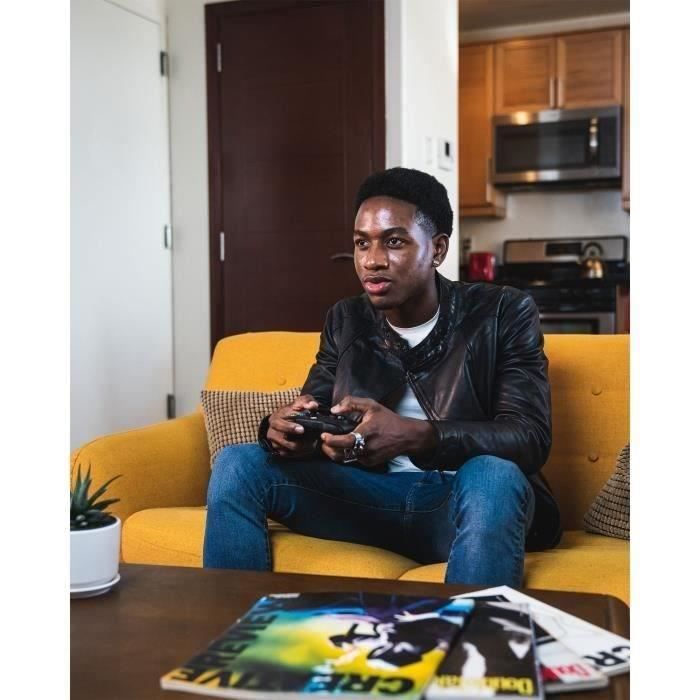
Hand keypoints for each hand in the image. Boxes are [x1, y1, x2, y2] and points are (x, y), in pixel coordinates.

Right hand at [266, 394, 318, 456]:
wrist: (285, 419)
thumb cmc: (293, 410)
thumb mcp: (300, 402)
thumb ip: (307, 401)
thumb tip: (312, 405)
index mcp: (276, 418)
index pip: (280, 424)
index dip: (290, 427)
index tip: (302, 429)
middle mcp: (272, 430)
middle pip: (281, 439)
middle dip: (295, 441)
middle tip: (309, 441)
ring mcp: (274, 441)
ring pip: (286, 448)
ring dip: (300, 448)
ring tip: (312, 445)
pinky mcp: (278, 449)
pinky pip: (288, 454)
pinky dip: (298, 453)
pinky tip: (307, 449)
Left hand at [319, 396, 436, 467]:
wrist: (406, 436)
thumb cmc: (388, 420)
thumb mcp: (371, 405)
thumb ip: (351, 403)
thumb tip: (334, 410)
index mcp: (368, 432)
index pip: (346, 441)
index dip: (332, 440)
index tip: (324, 435)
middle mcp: (368, 447)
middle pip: (341, 454)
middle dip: (328, 448)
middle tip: (324, 440)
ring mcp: (369, 457)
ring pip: (345, 458)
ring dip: (335, 452)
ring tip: (331, 443)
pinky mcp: (370, 463)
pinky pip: (353, 459)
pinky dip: (346, 453)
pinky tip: (346, 445)